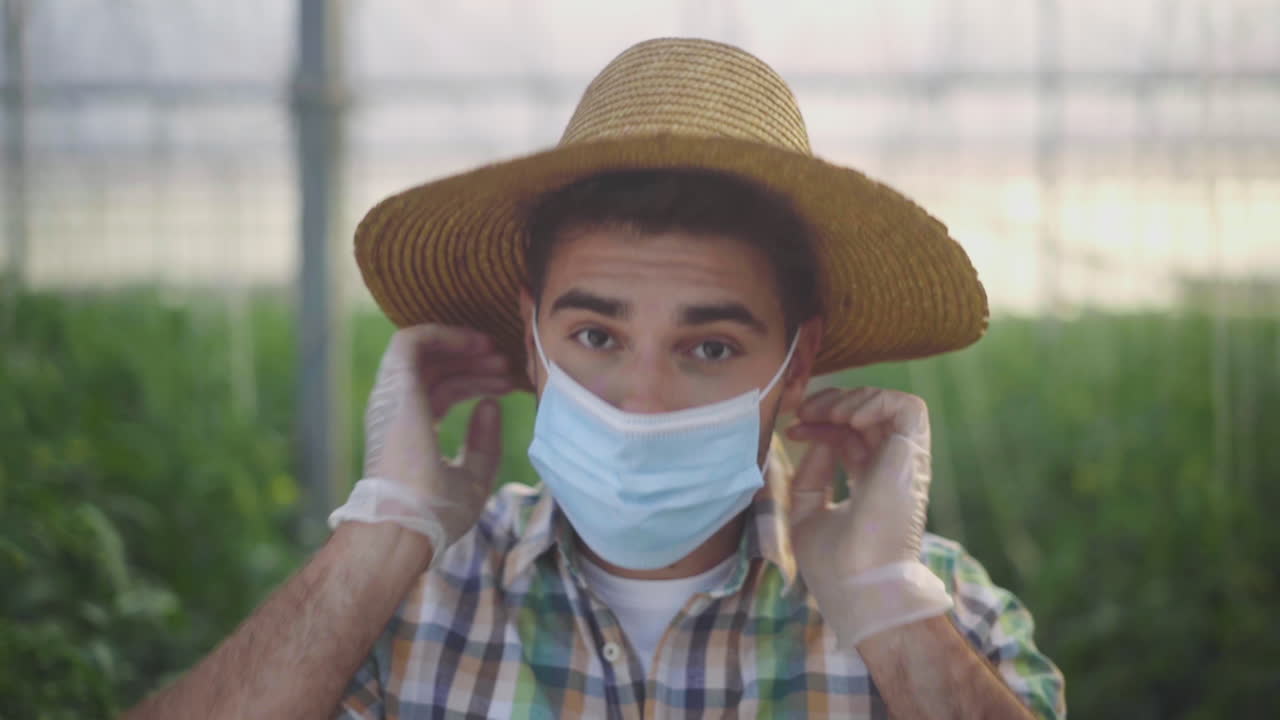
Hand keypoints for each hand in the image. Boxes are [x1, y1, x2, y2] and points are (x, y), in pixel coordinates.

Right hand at [328, 325, 516, 563]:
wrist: (408, 522)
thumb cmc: (436, 513)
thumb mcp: (473, 478)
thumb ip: (483, 443)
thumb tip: (491, 405)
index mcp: (411, 432)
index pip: (442, 393)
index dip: (476, 383)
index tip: (510, 384)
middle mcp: (398, 410)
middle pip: (438, 371)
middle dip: (477, 364)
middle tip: (511, 365)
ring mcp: (393, 396)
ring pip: (427, 353)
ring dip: (465, 348)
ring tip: (501, 355)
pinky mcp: (394, 384)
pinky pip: (412, 340)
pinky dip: (445, 334)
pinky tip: (477, 343)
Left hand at [786, 386, 952, 647]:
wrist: (859, 588)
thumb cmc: (835, 565)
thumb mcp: (808, 512)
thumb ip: (811, 474)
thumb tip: (818, 435)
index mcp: (873, 484)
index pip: (851, 438)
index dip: (822, 423)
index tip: (793, 428)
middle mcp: (892, 470)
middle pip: (870, 416)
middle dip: (833, 401)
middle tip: (804, 410)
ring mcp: (905, 462)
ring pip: (891, 404)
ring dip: (852, 398)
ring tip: (825, 412)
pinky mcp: (913, 457)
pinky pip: (907, 407)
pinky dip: (875, 401)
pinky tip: (847, 417)